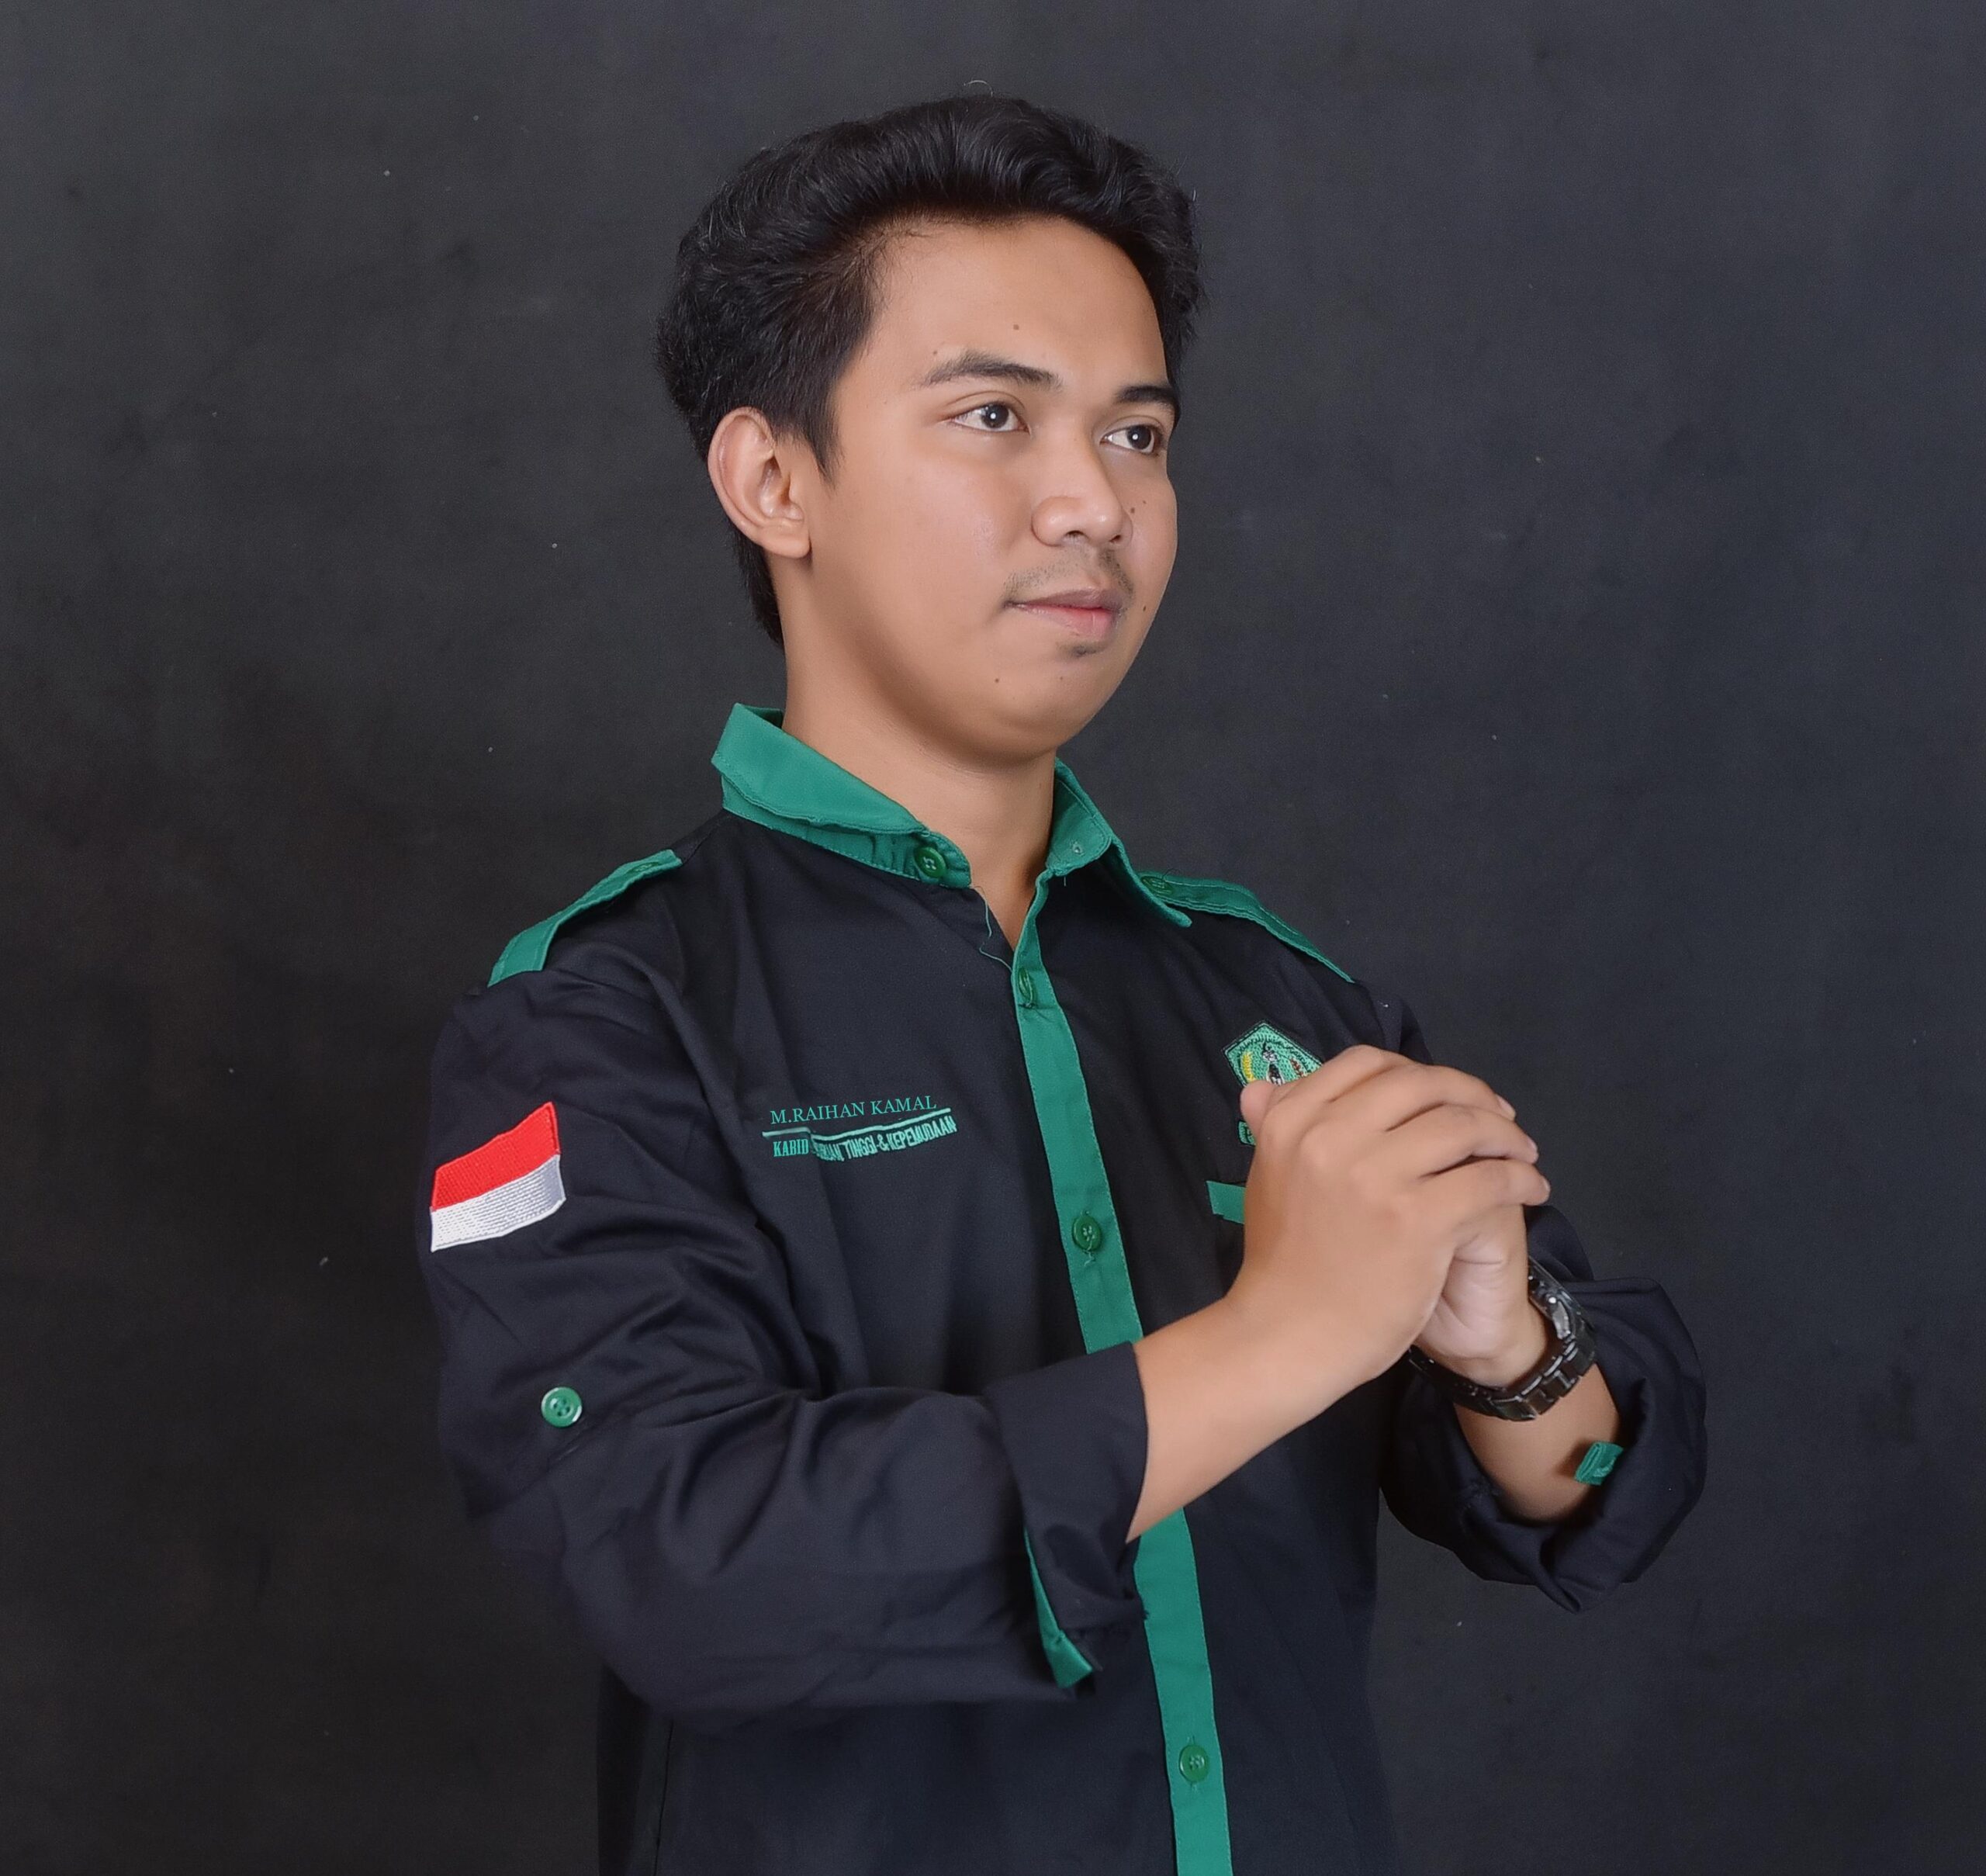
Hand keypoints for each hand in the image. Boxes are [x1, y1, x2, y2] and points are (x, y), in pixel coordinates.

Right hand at [1226, 1044, 1550, 1412]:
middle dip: (1471, 1094)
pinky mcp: (1417, 1218)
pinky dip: (1520, 1178)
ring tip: (1523, 1153)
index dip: (1417, 1071)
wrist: (1289, 1336)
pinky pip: (1487, 1178)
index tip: (1446, 1095)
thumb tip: (1261, 1087)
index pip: (1368, 1064)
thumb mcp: (1267, 1179)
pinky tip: (1531, 1188)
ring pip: (1462, 1125)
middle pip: (1422, 1085)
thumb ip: (1275, 1129)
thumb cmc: (1283, 1262)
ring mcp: (1375, 1175)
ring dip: (1506, 1135)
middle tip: (1501, 1119)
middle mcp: (1329, 1135)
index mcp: (1292, 1119)